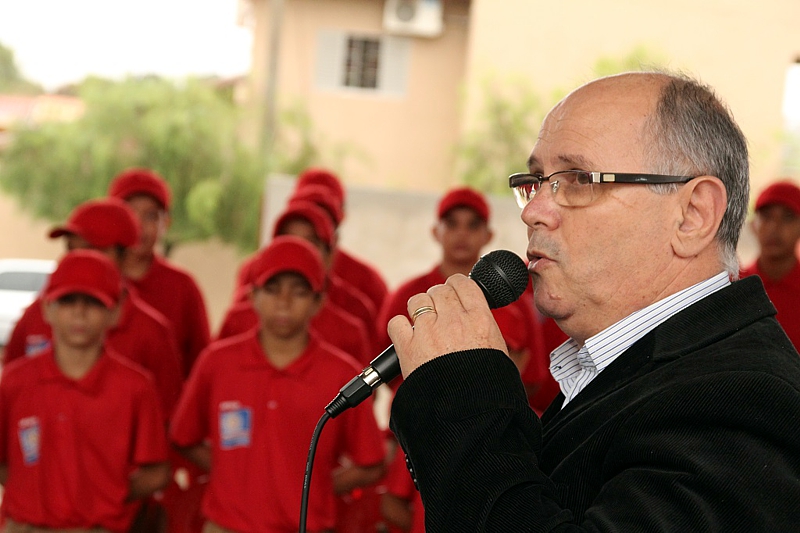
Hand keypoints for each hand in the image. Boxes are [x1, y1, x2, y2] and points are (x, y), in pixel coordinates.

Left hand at [387, 274, 507, 377]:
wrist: (470, 415)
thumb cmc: (488, 388)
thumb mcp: (498, 350)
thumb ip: (482, 326)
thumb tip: (474, 316)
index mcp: (479, 319)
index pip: (464, 283)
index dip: (456, 285)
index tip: (454, 291)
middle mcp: (454, 320)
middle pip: (439, 290)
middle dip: (438, 298)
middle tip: (439, 313)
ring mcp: (428, 331)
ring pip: (417, 301)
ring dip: (419, 309)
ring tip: (424, 325)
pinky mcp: (407, 347)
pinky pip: (396, 322)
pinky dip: (400, 328)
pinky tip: (408, 338)